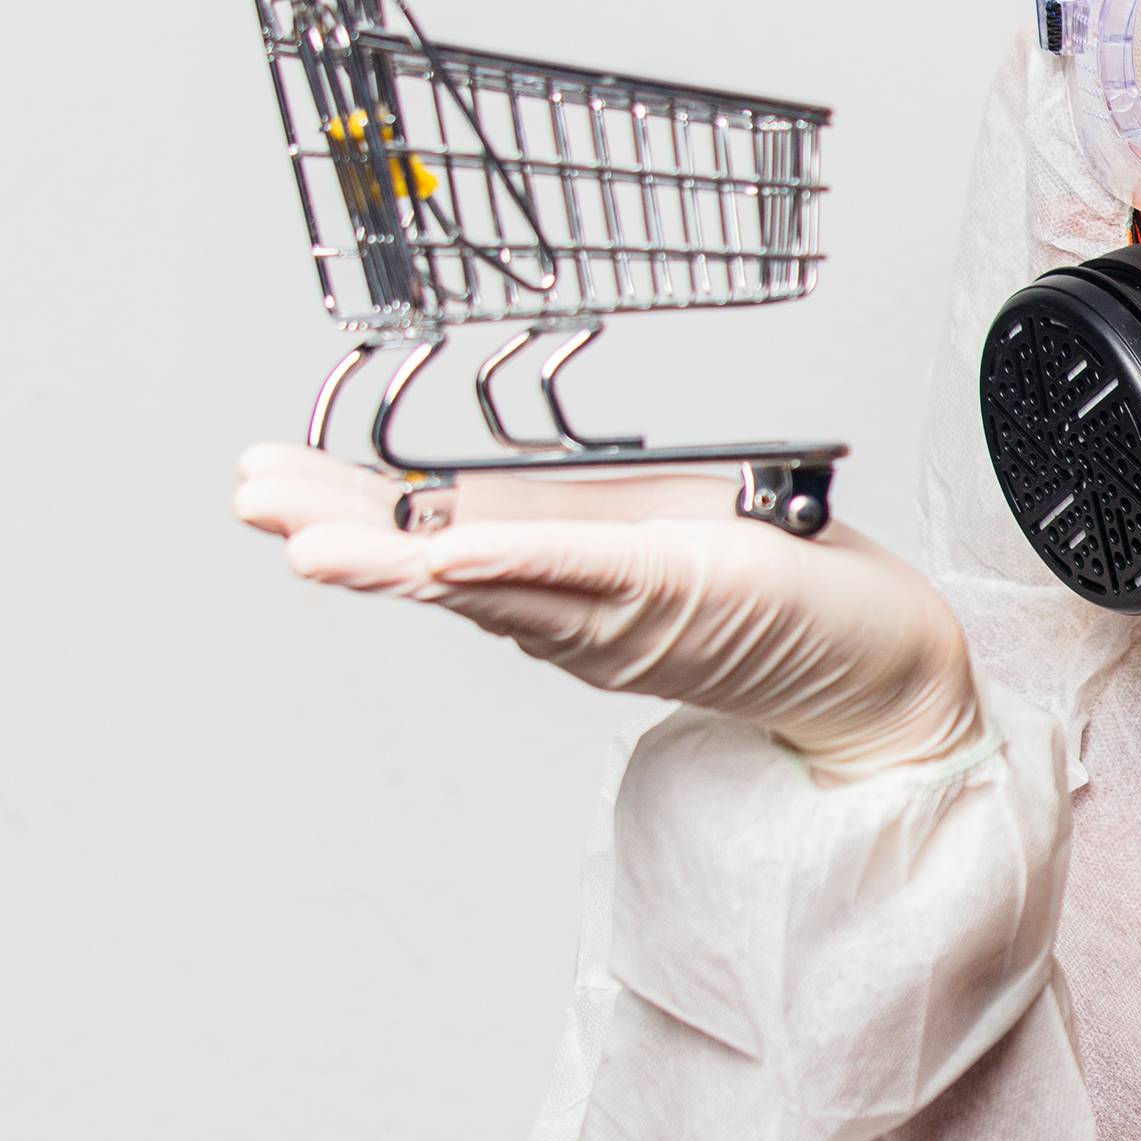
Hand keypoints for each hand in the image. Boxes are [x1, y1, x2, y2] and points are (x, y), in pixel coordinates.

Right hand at [234, 444, 986, 781]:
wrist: (883, 658)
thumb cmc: (783, 592)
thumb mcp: (654, 538)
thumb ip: (564, 534)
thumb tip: (457, 517)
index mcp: (564, 569)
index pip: (432, 538)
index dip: (345, 515)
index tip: (261, 482)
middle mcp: (579, 601)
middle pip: (441, 567)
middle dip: (346, 538)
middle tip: (257, 508)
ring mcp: (625, 606)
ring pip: (493, 580)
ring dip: (401, 559)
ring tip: (316, 543)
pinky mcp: (685, 595)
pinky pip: (587, 576)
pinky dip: (520, 563)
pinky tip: (453, 552)